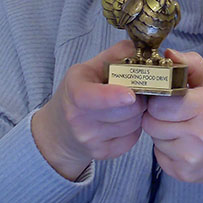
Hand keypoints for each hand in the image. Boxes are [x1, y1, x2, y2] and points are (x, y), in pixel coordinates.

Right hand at [31, 41, 146, 180]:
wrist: (60, 130)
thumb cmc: (79, 92)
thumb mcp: (89, 68)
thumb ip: (116, 55)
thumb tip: (142, 48)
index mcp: (74, 91)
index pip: (90, 97)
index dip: (112, 96)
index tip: (130, 95)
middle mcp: (79, 119)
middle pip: (125, 110)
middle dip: (138, 98)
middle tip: (135, 90)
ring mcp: (90, 140)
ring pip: (133, 123)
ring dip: (138, 112)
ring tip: (126, 105)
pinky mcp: (103, 154)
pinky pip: (132, 138)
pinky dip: (134, 128)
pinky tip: (122, 120)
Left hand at [141, 49, 202, 197]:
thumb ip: (192, 66)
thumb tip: (168, 54)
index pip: (160, 101)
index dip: (158, 97)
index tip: (165, 95)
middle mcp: (198, 135)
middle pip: (151, 120)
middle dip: (156, 114)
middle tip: (171, 111)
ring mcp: (190, 157)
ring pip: (153, 138)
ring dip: (161, 130)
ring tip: (180, 127)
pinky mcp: (183, 173)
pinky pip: (158, 154)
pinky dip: (165, 147)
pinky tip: (183, 143)